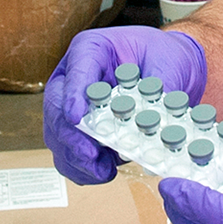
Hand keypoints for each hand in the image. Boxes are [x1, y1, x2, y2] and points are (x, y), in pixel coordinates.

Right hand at [43, 26, 205, 184]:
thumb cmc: (159, 56)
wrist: (165, 68)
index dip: (73, 96)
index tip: (76, 118)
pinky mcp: (78, 128)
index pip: (75, 71)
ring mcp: (70, 103)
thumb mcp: (166, 62)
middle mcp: (72, 76)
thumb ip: (161, 86)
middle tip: (91, 155)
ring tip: (103, 171)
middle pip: (56, 107)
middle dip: (70, 136)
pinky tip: (101, 173)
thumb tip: (155, 119)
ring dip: (75, 157)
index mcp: (90, 50)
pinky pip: (67, 152)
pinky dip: (80, 168)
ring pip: (56, 134)